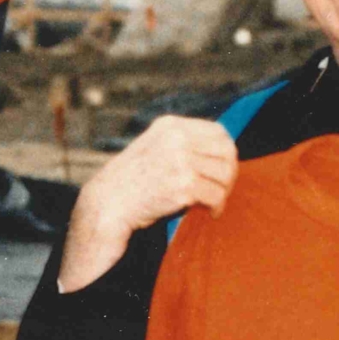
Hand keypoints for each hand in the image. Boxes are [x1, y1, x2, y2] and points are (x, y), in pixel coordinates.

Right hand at [56, 116, 236, 290]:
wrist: (109, 203)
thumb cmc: (134, 181)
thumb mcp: (156, 149)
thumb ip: (183, 145)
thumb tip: (225, 152)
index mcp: (171, 126)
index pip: (218, 132)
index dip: (227, 152)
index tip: (223, 170)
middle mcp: (177, 139)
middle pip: (227, 152)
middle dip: (229, 174)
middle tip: (222, 190)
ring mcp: (180, 161)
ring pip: (224, 175)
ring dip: (223, 192)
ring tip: (213, 203)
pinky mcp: (184, 185)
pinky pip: (217, 195)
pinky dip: (217, 207)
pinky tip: (210, 213)